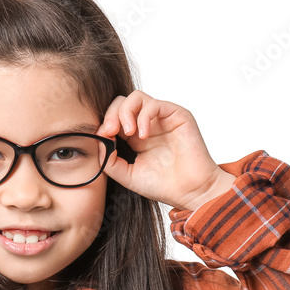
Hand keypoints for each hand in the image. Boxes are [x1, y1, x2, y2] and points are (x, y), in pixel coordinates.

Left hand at [95, 91, 235, 210]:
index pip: (114, 117)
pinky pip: (154, 104)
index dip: (104, 123)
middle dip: (111, 114)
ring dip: (125, 112)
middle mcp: (148, 124)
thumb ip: (110, 161)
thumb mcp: (127, 175)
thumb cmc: (163, 185)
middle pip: (122, 102)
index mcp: (135, 136)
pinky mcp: (177, 115)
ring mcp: (162, 118)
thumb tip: (98, 142)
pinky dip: (144, 116)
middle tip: (110, 131)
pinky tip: (143, 136)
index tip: (102, 137)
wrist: (190, 192)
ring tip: (127, 133)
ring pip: (136, 97)